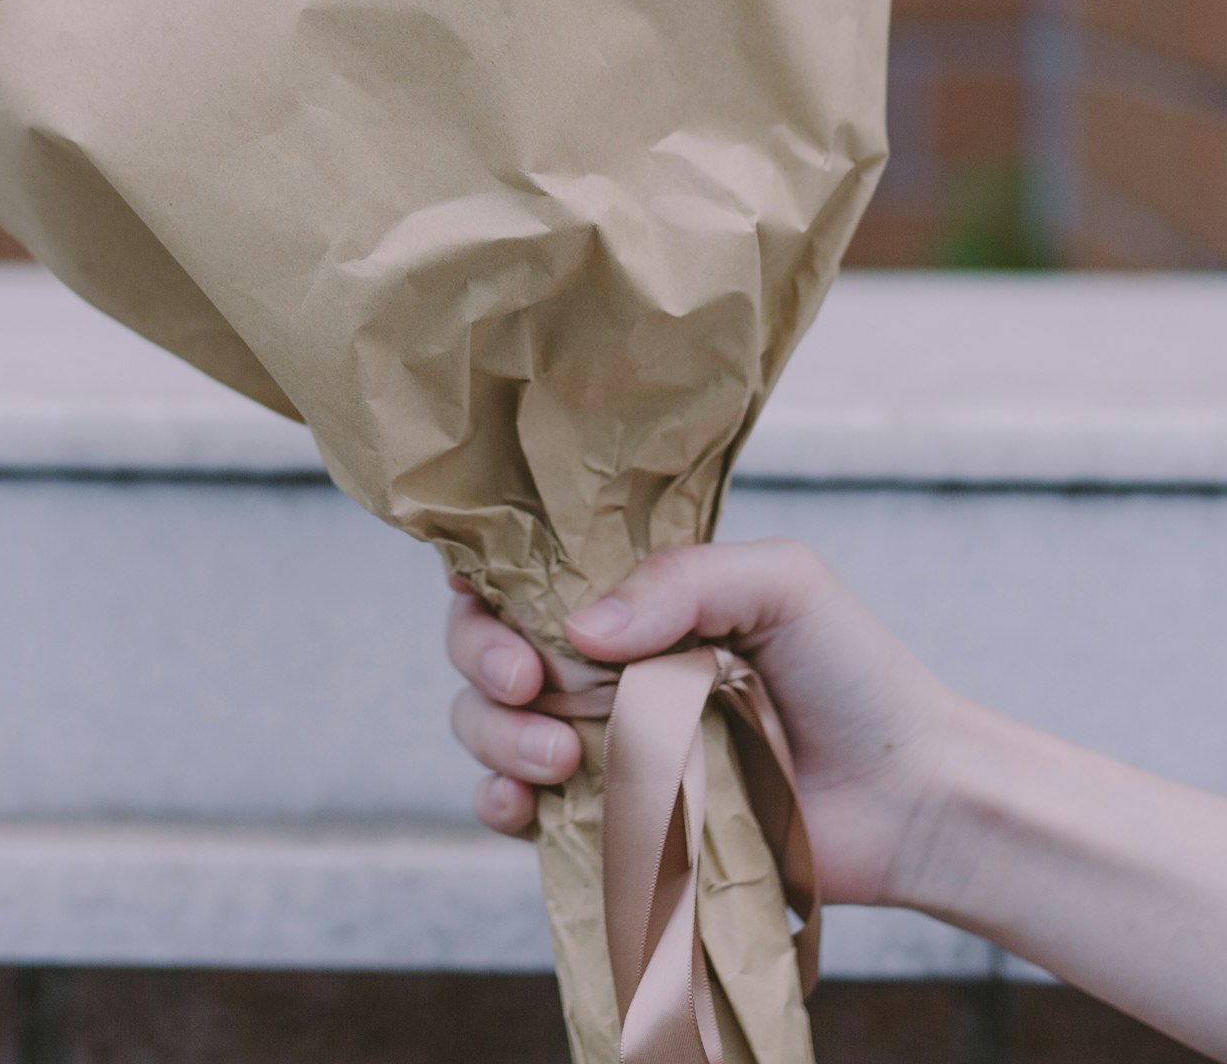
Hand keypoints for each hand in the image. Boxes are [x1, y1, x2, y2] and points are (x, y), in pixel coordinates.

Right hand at [447, 537, 955, 907]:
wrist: (907, 800)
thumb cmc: (853, 673)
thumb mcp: (779, 584)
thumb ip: (682, 581)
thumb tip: (577, 626)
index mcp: (637, 596)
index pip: (527, 567)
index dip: (484, 574)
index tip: (481, 593)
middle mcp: (605, 664)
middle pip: (487, 643)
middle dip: (482, 656)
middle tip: (526, 682)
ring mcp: (603, 742)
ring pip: (489, 723)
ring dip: (495, 734)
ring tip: (560, 756)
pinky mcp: (614, 820)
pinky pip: (521, 810)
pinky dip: (501, 803)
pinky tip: (525, 804)